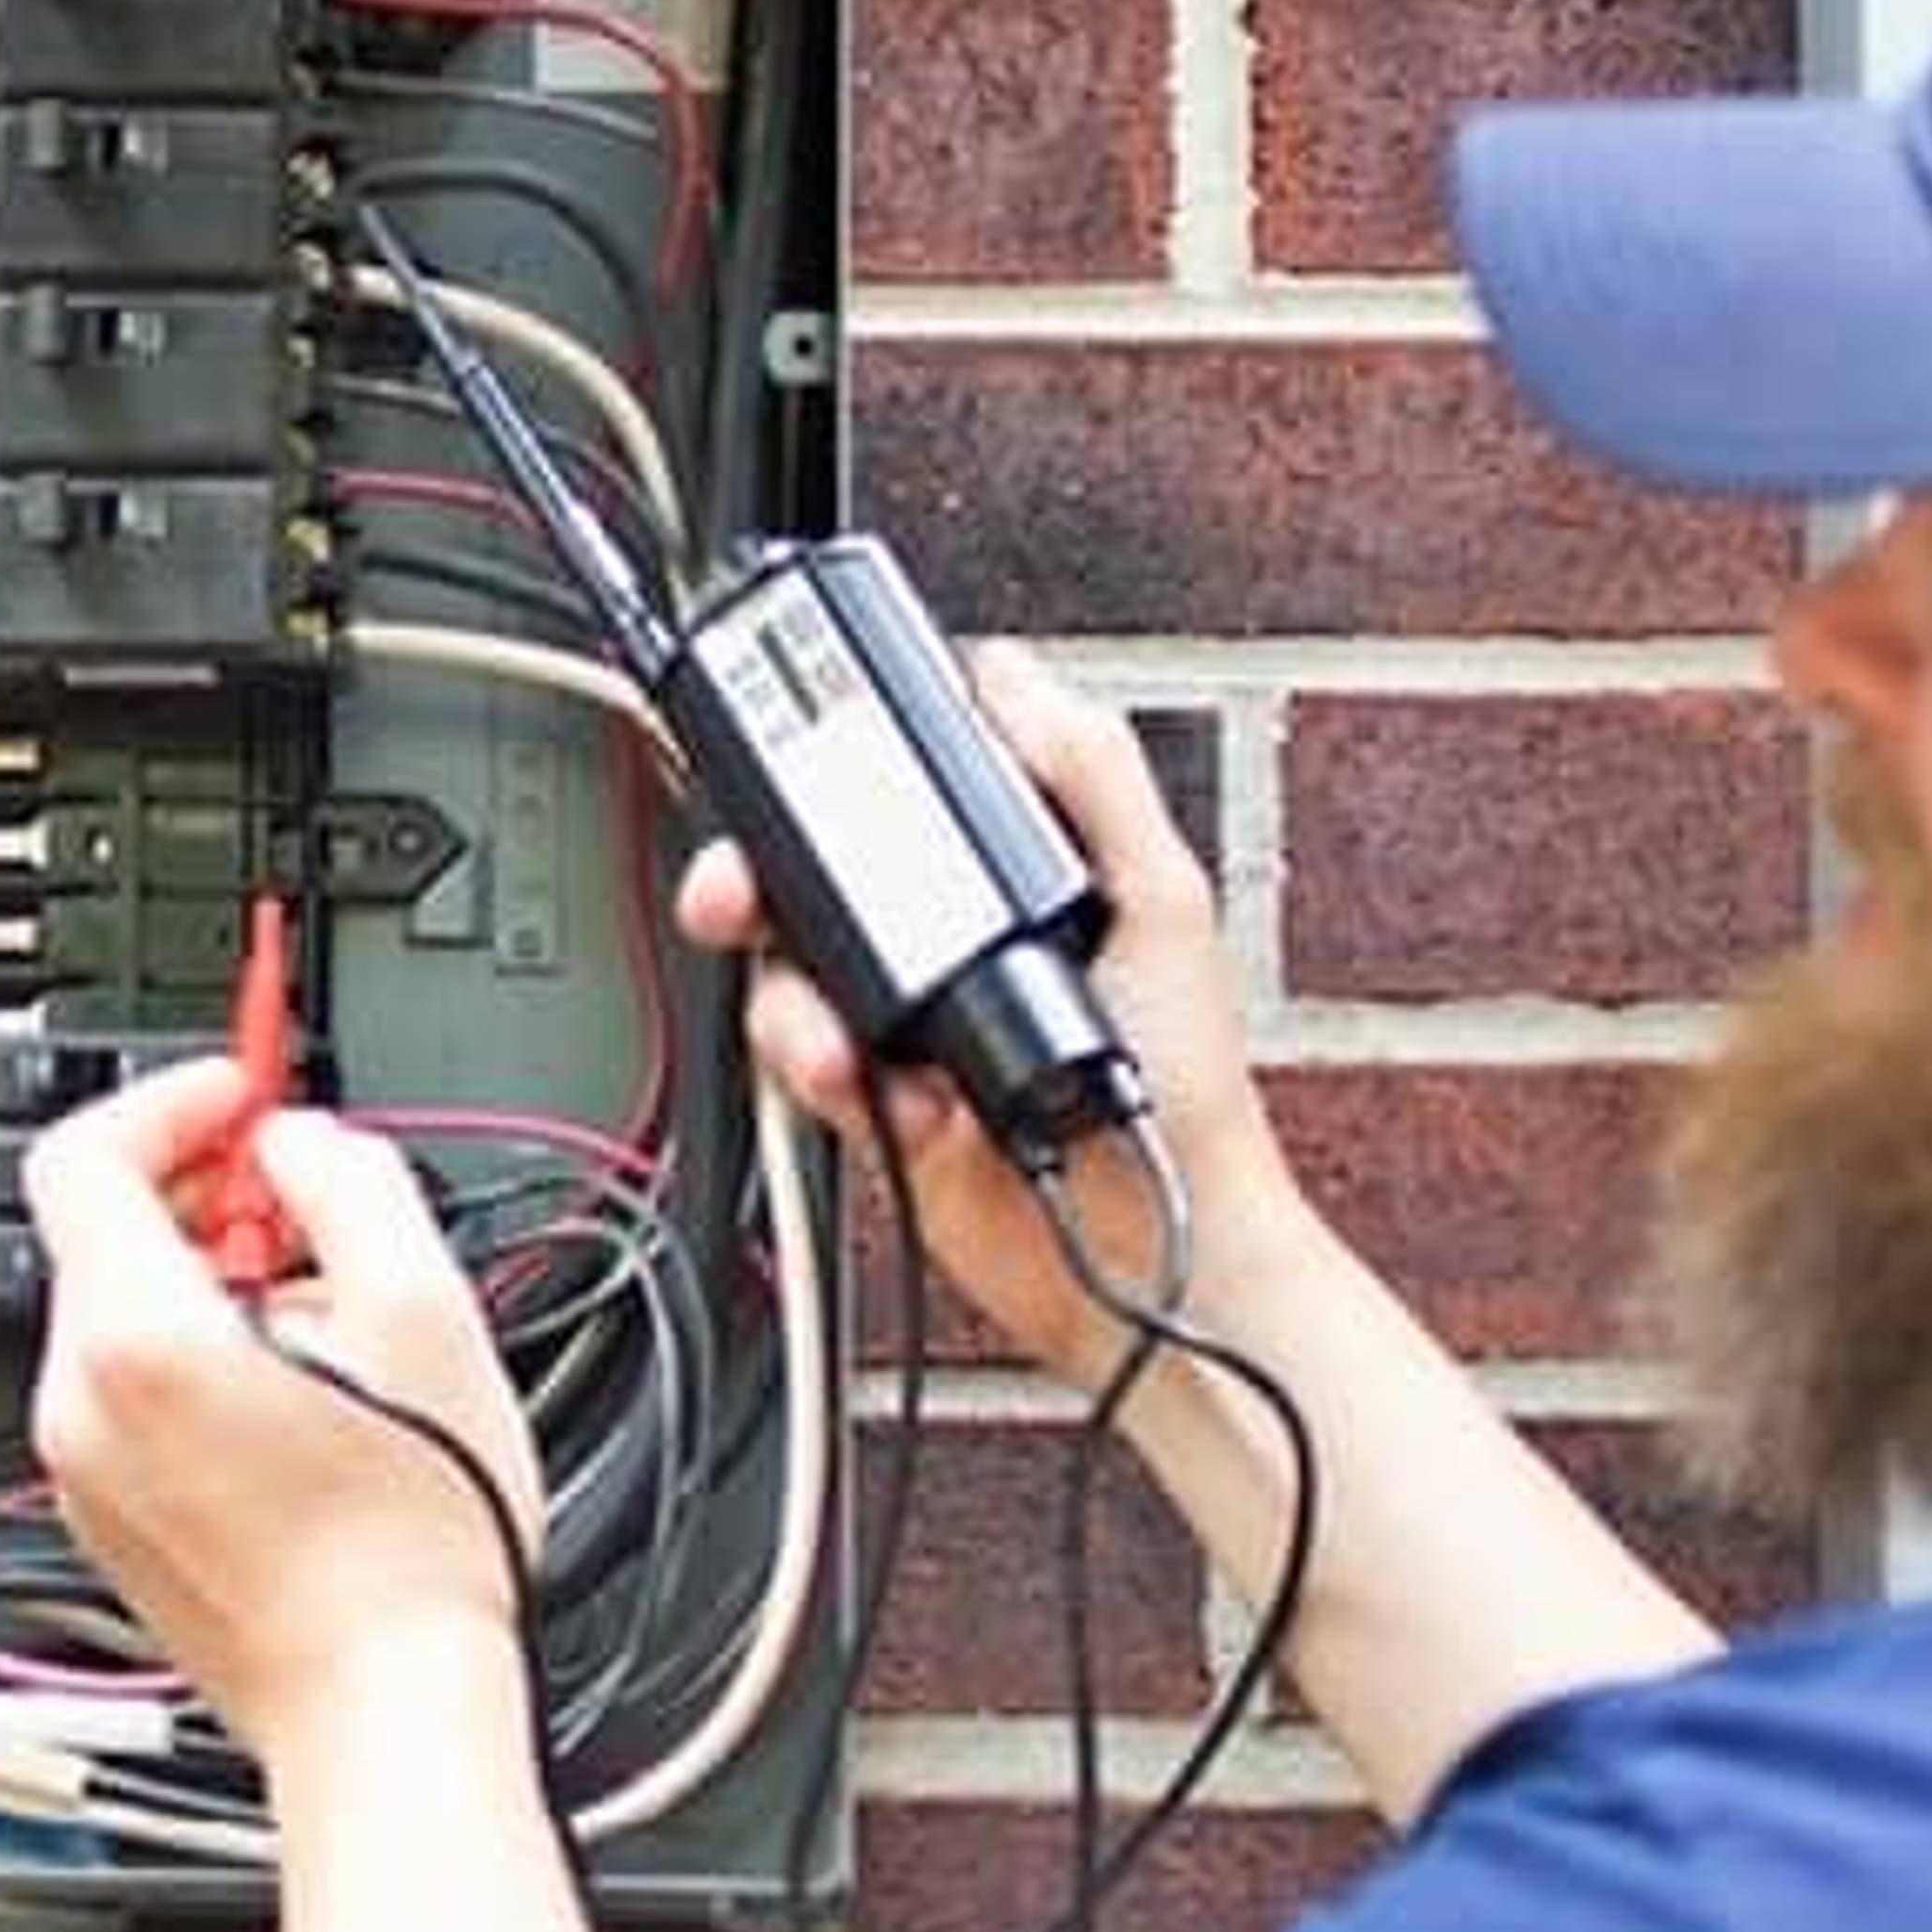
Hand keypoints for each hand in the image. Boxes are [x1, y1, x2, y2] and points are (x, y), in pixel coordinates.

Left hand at [26, 1061, 540, 1755]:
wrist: (386, 1703)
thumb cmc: (415, 1541)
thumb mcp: (427, 1309)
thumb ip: (350, 1182)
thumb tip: (301, 1147)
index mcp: (139, 1340)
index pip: (83, 1153)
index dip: (170, 1100)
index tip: (241, 1098)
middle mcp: (82, 1406)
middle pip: (108, 1238)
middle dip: (211, 1201)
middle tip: (313, 1213)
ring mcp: (86, 1475)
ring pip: (130, 1321)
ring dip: (218, 1289)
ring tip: (340, 1339)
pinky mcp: (112, 1526)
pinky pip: (140, 1402)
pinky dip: (207, 1370)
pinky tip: (313, 1414)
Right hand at [678, 642, 1306, 1386]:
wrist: (1158, 1257)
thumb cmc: (1191, 1090)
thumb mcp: (1162, 898)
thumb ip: (1091, 774)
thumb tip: (1013, 675)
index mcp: (1015, 874)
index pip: (908, 783)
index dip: (846, 755)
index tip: (791, 741)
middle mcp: (955, 939)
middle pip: (815, 871)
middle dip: (762, 874)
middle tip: (740, 887)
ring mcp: (909, 1021)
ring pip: (789, 971)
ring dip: (797, 1002)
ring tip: (846, 1042)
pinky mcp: (877, 1104)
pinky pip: (802, 1066)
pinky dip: (826, 1076)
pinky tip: (891, 1095)